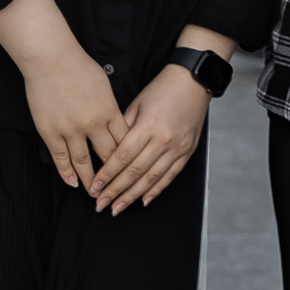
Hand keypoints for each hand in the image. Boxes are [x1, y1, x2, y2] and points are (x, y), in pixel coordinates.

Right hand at [20, 48, 128, 192]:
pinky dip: (67, 172)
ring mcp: (70, 129)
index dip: (129, 158)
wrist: (51, 59)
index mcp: (109, 110)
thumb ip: (110, 108)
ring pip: (84, 162)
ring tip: (96, 194)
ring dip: (91, 180)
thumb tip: (116, 125)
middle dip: (115, 175)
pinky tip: (73, 183)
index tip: (133, 171)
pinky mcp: (50, 131)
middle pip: (108, 155)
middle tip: (118, 189)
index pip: (124, 141)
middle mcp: (92, 123)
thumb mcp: (105, 87)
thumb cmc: (80, 68)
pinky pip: (60, 157)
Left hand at [89, 60, 214, 211]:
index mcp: (148, 125)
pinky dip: (157, 190)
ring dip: (133, 196)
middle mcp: (164, 139)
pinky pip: (171, 175)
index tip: (94, 187)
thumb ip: (122, 129)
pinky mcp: (188, 150)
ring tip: (118, 208)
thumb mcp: (137, 104)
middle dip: (115, 191)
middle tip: (100, 204)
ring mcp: (178, 146)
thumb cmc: (162, 89)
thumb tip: (107, 153)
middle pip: (135, 172)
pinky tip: (144, 201)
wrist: (194, 82)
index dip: (107, 175)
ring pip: (152, 178)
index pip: (123, 157)